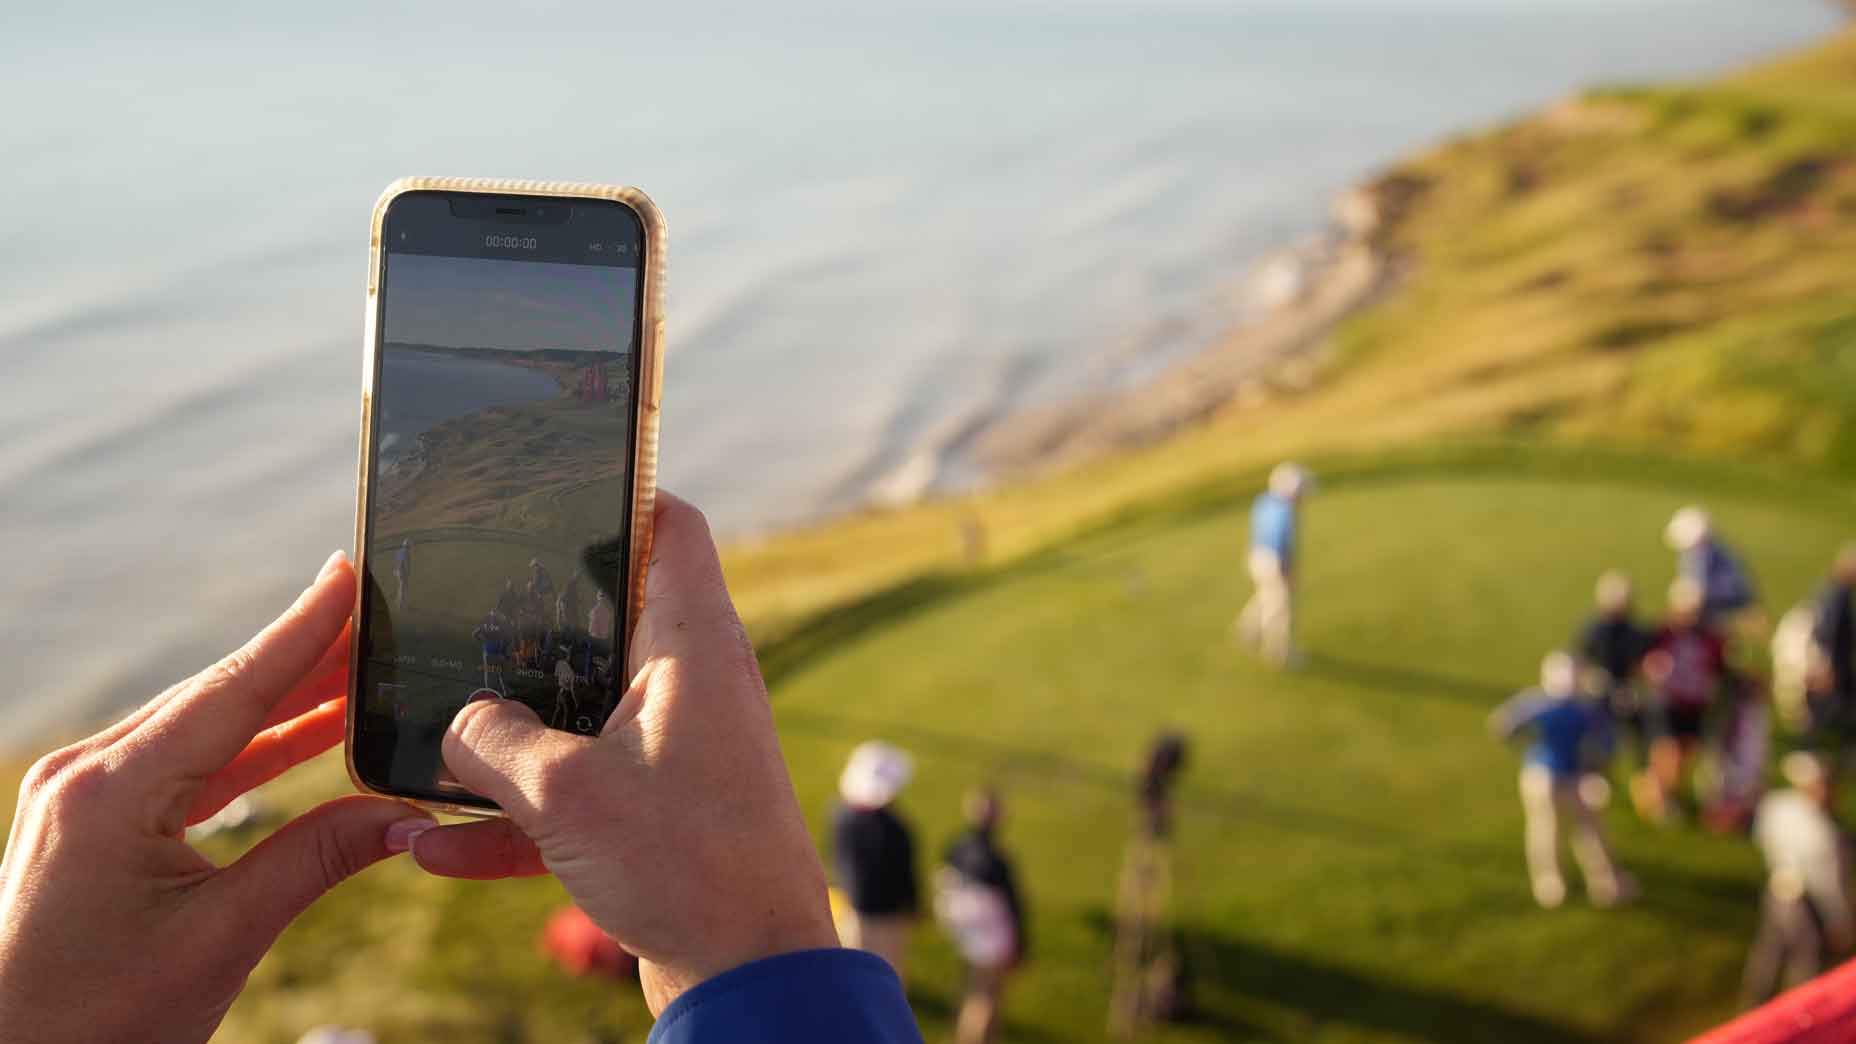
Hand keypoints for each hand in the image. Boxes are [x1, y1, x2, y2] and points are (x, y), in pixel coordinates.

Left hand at [0, 554, 431, 1043]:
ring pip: (206, 728)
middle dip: (306, 657)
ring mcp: (83, 794)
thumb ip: (315, 861)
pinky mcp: (92, 820)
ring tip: (363, 667)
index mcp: (110, 793)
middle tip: (379, 613)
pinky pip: (187, 766)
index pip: (231, 692)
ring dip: (285, 703)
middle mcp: (87, 775)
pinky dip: (252, 749)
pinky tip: (310, 732)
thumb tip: (407, 815)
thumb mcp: (220, 940)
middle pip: (220, 696)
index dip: (300, 631)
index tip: (349, 573)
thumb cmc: (96, 1023)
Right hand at [410, 493, 837, 1012]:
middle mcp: (691, 686)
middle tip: (449, 615)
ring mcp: (676, 750)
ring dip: (505, 737)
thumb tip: (455, 723)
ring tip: (423, 744)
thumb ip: (494, 740)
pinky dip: (517, 816)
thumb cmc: (687, 867)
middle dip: (522, 627)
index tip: (548, 490)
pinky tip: (437, 849)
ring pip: (576, 714)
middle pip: (604, 620)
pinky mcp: (659, 813)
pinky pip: (575, 793)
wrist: (748, 979)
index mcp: (692, 646)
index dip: (618, 493)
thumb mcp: (567, 792)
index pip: (672, 528)